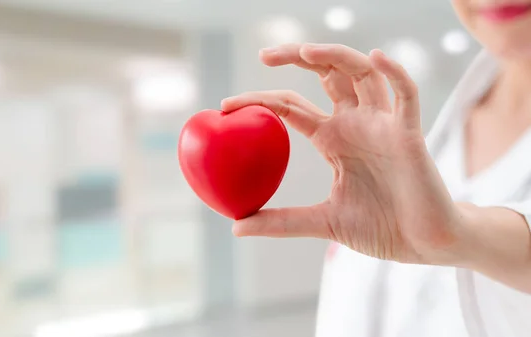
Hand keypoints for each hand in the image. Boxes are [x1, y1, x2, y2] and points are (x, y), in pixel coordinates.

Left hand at [221, 43, 460, 264]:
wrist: (424, 244)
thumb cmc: (381, 228)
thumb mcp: (323, 223)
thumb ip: (282, 221)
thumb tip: (236, 226)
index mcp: (333, 139)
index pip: (291, 107)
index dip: (260, 101)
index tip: (226, 105)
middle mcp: (355, 124)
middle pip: (325, 75)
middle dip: (297, 58)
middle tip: (264, 54)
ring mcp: (383, 125)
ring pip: (361, 74)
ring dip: (336, 57)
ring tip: (306, 51)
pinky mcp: (409, 134)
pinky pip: (406, 94)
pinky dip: (394, 73)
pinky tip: (376, 58)